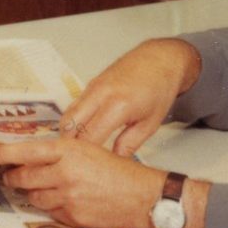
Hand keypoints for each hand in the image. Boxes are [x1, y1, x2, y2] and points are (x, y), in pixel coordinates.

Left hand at [0, 129, 166, 227]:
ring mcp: (68, 197)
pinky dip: (52, 206)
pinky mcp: (72, 216)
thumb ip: (61, 155)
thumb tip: (33, 159)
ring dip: (33, 193)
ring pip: (34, 196)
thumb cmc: (120, 172)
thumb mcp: (89, 151)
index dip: (2, 154)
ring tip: (44, 188)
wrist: (144, 197)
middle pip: (24, 176)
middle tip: (9, 176)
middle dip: (14, 177)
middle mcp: (65, 173)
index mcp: (69, 151)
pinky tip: (64, 201)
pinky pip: (51, 211)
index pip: (26, 151)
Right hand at [64, 38, 200, 153]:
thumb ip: (129, 144)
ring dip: (67, 134)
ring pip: (67, 116)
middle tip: (75, 162)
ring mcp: (92, 87)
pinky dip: (72, 121)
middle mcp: (100, 94)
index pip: (89, 137)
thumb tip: (113, 161)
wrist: (160, 58)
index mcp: (118, 105)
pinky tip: (80, 133)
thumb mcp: (150, 123)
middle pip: (69, 126)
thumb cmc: (159, 89)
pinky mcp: (90, 84)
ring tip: (76, 151)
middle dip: (69, 146)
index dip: (85, 156)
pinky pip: (74, 106)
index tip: (86, 168)